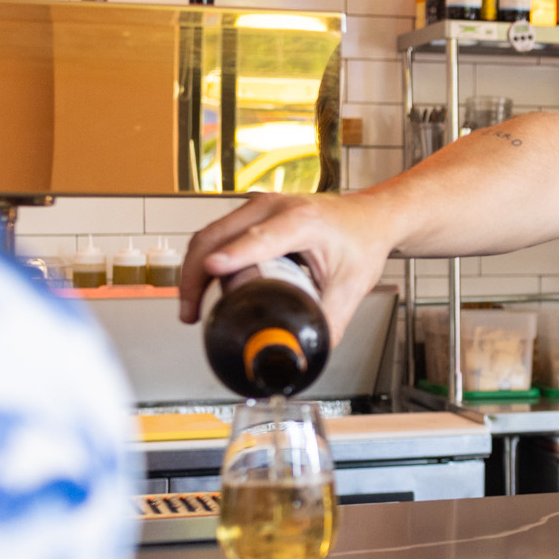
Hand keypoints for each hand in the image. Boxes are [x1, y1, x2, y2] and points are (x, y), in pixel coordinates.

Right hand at [178, 193, 394, 339]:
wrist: (368, 216)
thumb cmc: (361, 240)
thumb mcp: (352, 286)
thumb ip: (329, 322)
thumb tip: (305, 352)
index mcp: (303, 221)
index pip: (260, 237)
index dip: (234, 256)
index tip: (212, 272)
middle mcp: (275, 206)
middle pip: (218, 236)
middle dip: (195, 276)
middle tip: (190, 314)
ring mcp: (259, 206)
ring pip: (210, 234)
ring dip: (193, 270)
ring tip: (191, 309)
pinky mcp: (251, 214)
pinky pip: (217, 235)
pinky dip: (204, 260)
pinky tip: (202, 288)